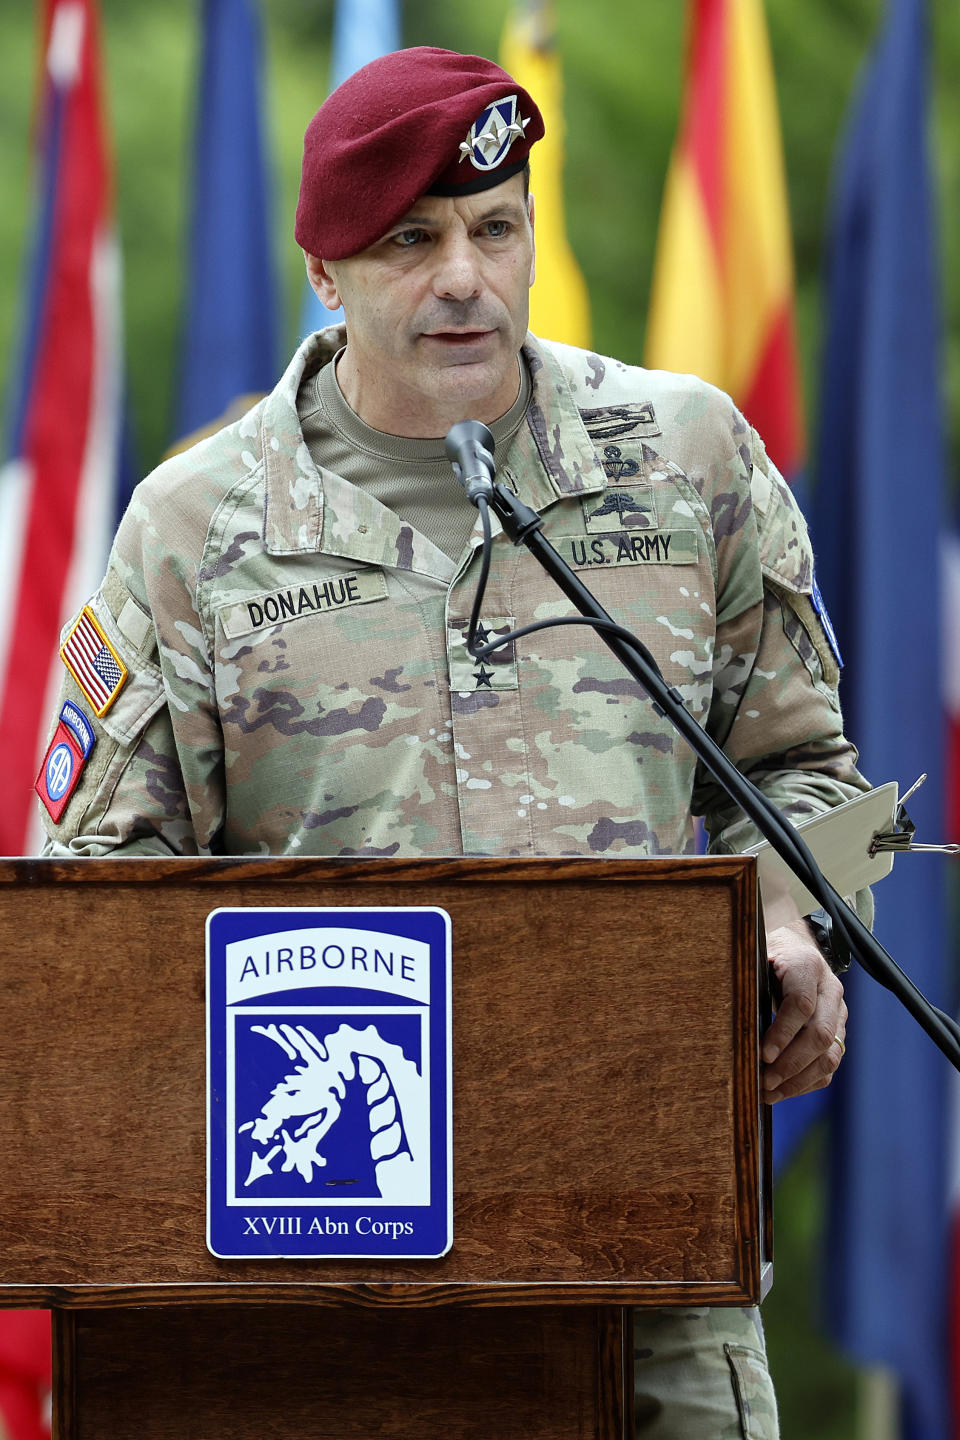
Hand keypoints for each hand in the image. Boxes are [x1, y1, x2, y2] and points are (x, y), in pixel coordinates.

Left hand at [761, 919, 846, 1103]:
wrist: (796, 948)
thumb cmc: (767, 956)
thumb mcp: (755, 958)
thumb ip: (748, 981)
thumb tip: (729, 1017)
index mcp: (807, 966)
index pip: (801, 1004)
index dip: (782, 1032)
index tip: (763, 1055)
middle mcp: (830, 990)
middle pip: (820, 1034)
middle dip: (791, 1063)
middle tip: (764, 1081)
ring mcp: (839, 1013)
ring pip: (830, 1055)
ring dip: (799, 1079)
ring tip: (769, 1093)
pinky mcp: (838, 1032)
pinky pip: (830, 1064)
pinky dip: (807, 1082)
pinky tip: (782, 1090)